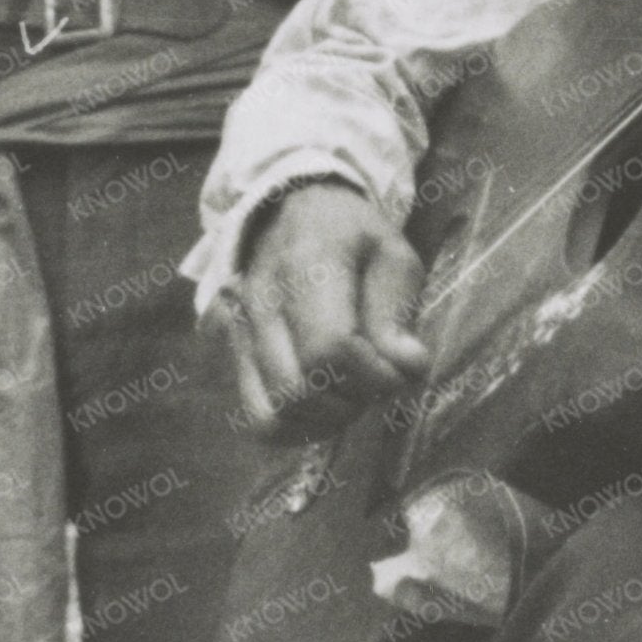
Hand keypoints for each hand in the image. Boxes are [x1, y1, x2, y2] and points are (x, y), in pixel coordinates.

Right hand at [223, 181, 427, 439]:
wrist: (294, 214)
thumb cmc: (353, 236)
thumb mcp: (392, 254)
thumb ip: (398, 312)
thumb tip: (406, 367)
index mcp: (304, 264)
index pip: (329, 348)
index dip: (374, 375)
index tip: (402, 366)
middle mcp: (261, 303)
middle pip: (300, 390)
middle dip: (354, 399)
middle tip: (378, 377)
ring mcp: (240, 334)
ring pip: (279, 414)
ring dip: (328, 417)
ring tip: (353, 388)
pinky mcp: (235, 358)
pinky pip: (261, 419)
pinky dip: (299, 428)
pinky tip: (326, 406)